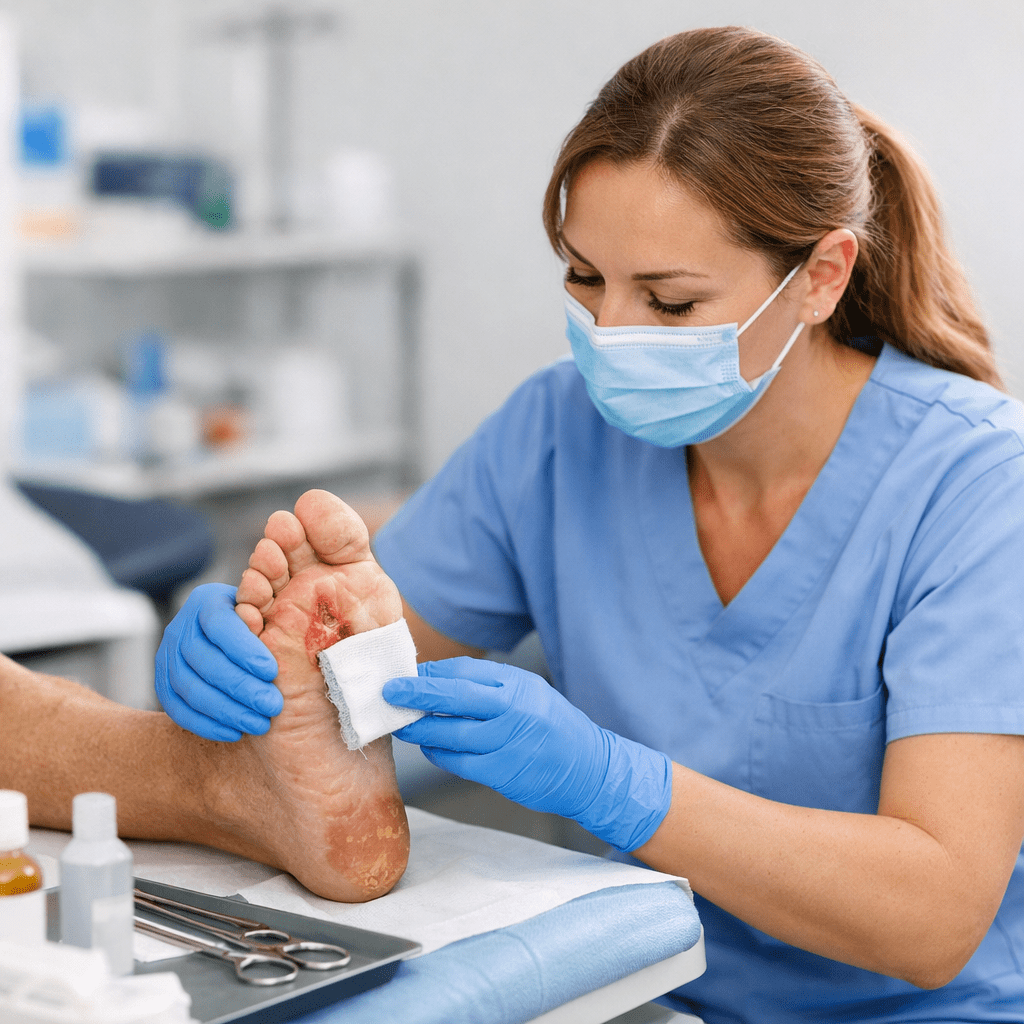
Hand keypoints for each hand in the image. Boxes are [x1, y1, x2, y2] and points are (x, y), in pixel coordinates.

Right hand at [155, 583, 281, 740]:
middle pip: (205, 660)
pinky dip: (206, 725)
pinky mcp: (162, 685)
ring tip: (260, 724)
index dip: (244, 649)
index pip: (220, 624)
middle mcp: (181, 626)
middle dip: (241, 687)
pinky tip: (235, 733)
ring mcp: (166, 656)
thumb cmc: (259, 620)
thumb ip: (271, 611)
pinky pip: (178, 709)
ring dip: (226, 710)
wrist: (227, 638)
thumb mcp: (267, 606)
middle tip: (273, 705)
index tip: (272, 671)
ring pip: (190, 688)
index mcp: (207, 601)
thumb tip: (285, 620)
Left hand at [384, 657, 671, 851]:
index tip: (404, 675)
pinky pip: (458, 762)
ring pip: (450, 733)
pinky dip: (439, 753)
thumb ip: (487, 687)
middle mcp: (514, 709)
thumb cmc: (551, 727)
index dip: (429, 673)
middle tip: (389, 693)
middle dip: (416, 693)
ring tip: (403, 725)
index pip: (464, 671)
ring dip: (420, 729)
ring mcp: (509, 742)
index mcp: (518, 684)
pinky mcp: (503, 773)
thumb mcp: (528, 693)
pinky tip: (432, 748)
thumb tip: (433, 679)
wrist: (590, 769)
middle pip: (454, 695)